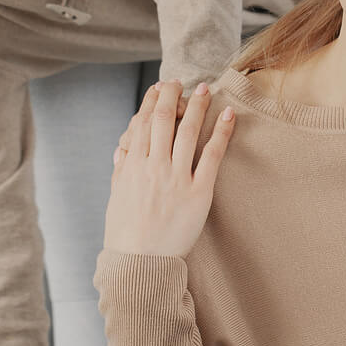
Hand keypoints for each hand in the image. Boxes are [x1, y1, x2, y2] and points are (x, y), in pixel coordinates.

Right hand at [105, 80, 235, 257]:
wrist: (141, 263)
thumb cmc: (126, 233)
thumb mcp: (117, 197)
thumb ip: (122, 171)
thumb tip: (123, 149)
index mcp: (132, 166)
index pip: (143, 123)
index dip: (153, 102)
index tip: (160, 87)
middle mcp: (154, 167)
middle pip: (165, 121)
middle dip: (173, 96)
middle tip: (182, 81)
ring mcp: (177, 178)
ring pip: (188, 132)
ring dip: (197, 107)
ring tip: (205, 89)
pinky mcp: (199, 192)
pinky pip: (213, 156)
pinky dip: (221, 132)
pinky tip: (229, 115)